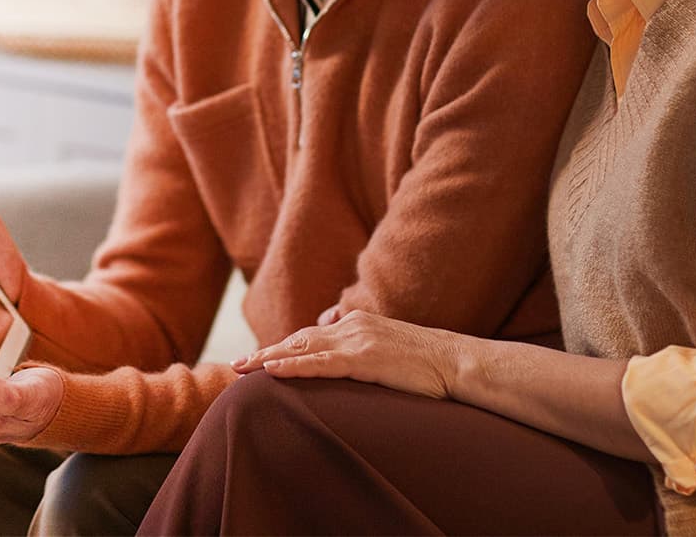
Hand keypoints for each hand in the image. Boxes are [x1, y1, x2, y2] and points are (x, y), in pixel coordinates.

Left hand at [230, 310, 460, 399]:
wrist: (457, 362)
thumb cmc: (429, 364)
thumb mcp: (391, 350)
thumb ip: (365, 348)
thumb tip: (346, 349)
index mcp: (357, 324)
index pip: (311, 336)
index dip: (283, 347)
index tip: (260, 358)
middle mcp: (351, 327)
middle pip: (298, 339)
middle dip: (265, 353)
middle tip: (237, 364)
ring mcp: (356, 341)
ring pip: (301, 348)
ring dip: (267, 359)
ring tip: (241, 369)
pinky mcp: (363, 359)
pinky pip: (319, 363)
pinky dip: (291, 365)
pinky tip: (270, 370)